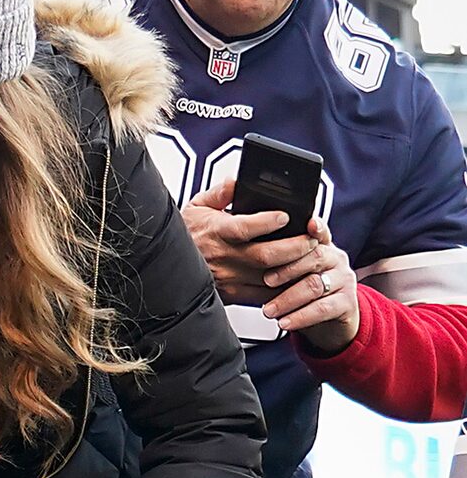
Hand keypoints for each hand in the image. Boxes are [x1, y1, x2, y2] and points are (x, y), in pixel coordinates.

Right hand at [181, 177, 314, 306]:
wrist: (165, 271)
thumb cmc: (183, 237)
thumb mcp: (195, 208)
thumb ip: (219, 193)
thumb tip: (237, 181)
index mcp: (216, 232)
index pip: (245, 227)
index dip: (268, 222)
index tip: (286, 215)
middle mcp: (223, 257)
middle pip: (266, 255)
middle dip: (295, 247)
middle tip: (312, 238)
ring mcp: (228, 279)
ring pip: (269, 278)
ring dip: (295, 269)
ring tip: (312, 257)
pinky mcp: (232, 295)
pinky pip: (264, 295)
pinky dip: (284, 288)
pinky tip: (296, 279)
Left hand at [257, 215, 361, 355]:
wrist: (330, 322)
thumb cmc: (304, 293)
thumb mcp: (292, 273)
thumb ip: (278, 260)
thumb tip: (250, 253)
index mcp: (323, 247)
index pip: (319, 233)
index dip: (315, 228)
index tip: (308, 225)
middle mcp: (336, 260)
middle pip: (315, 257)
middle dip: (287, 269)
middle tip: (266, 281)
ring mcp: (344, 280)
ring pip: (315, 285)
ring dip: (288, 299)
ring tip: (268, 309)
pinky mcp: (346, 303)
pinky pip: (322, 308)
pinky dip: (300, 317)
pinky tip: (285, 322)